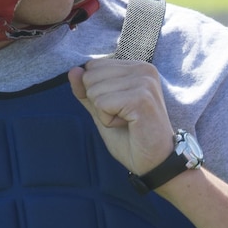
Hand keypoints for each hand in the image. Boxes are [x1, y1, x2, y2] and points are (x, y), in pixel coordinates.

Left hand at [67, 58, 175, 176]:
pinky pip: (102, 104)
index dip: (97, 93)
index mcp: (137, 67)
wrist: (155, 162)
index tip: (121, 108)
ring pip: (94, 91)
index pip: (93, 66)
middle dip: (99, 103)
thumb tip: (73, 70)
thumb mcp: (102, 110)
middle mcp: (144, 68)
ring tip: (127, 122)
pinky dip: (108, 121)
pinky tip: (129, 125)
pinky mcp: (141, 98)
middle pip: (90, 76)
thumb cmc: (132, 137)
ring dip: (104, 114)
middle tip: (124, 117)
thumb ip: (87, 91)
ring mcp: (144, 82)